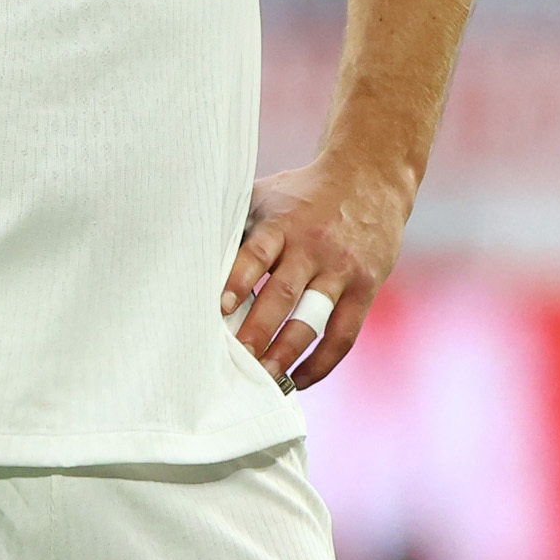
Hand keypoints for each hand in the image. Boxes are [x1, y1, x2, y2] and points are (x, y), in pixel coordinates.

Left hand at [224, 158, 411, 389]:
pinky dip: (322, 362)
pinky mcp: (366, 288)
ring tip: (264, 379)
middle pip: (283, 294)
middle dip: (257, 330)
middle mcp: (312, 247)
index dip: (237, 281)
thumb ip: (238, 226)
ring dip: (287, 353)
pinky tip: (299, 379)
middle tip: (235, 359)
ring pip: (313, 319)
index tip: (218, 309)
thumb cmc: (302, 193)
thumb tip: (190, 256)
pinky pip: (343, 334)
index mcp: (282, 223)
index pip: (256, 254)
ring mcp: (342, 270)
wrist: (369, 179)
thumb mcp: (267, 195)